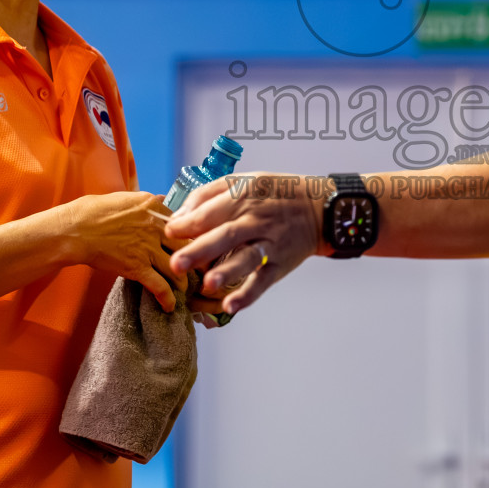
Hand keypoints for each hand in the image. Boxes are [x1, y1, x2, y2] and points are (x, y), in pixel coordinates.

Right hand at [64, 191, 185, 310]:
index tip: (193, 246)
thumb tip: (163, 200)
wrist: (75, 230)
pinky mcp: (137, 268)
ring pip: (178, 268)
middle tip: (197, 270)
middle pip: (187, 245)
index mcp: (155, 207)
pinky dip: (167, 299)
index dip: (190, 237)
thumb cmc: (94, 212)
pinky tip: (170, 307)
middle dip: (195, 259)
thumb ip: (149, 202)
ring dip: (183, 281)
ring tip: (185, 289)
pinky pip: (160, 287)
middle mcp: (156, 227)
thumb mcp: (126, 197)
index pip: (184, 223)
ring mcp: (148, 248)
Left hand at [165, 172, 326, 314]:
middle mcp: (256, 220)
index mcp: (244, 196)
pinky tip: (230, 307)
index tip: (168, 233)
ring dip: (226, 272)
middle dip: (199, 249)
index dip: (188, 222)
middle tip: (176, 264)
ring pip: (246, 258)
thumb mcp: (244, 181)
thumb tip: (177, 215)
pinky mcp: (280, 264)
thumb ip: (208, 195)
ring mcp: (270, 243)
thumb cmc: (274, 193)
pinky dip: (248, 295)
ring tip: (207, 285)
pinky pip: (263, 281)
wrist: (320, 208)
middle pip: (225, 234)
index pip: (211, 210)